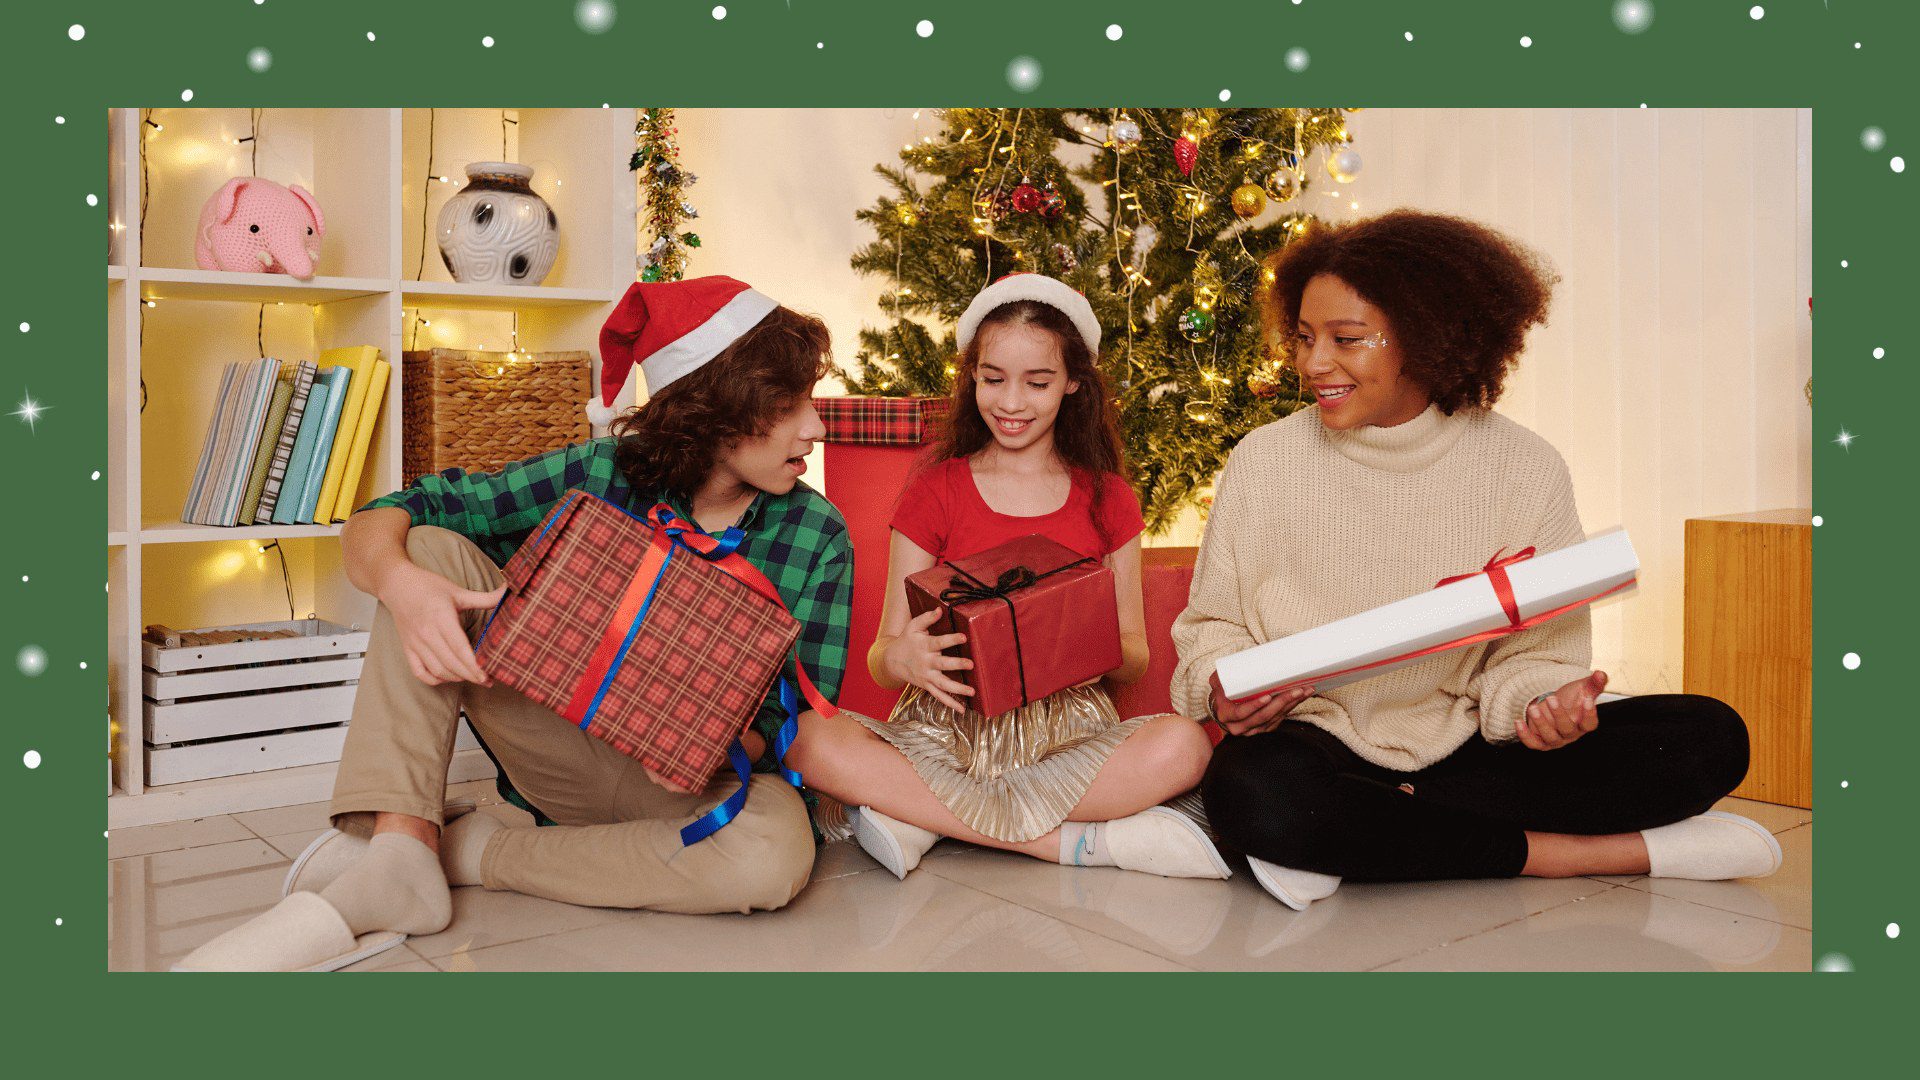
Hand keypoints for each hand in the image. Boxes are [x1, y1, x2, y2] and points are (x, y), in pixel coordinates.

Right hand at [377, 561, 505, 686]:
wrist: (397, 584)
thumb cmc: (428, 587)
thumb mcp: (457, 591)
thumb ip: (484, 598)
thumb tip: (507, 593)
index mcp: (441, 618)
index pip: (460, 648)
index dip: (474, 665)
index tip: (488, 674)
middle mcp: (427, 633)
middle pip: (451, 663)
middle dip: (471, 675)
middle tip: (487, 680)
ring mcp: (415, 643)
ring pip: (437, 670)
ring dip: (456, 678)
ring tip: (471, 678)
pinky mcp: (408, 648)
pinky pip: (420, 672)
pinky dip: (434, 679)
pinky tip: (447, 677)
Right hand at [882, 607, 974, 712]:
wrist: (891, 660)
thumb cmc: (906, 640)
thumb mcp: (913, 626)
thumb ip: (926, 618)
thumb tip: (940, 609)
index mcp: (924, 646)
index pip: (939, 642)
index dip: (951, 639)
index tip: (964, 636)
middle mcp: (926, 662)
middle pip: (942, 664)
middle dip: (956, 665)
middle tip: (971, 664)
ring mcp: (926, 676)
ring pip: (942, 684)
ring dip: (957, 689)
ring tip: (972, 692)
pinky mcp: (927, 685)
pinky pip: (939, 696)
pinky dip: (950, 703)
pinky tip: (962, 709)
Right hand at [1210, 671, 1315, 736]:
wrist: (1224, 706)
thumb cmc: (1223, 691)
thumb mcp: (1217, 682)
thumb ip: (1220, 678)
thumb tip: (1228, 670)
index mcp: (1226, 715)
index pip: (1241, 712)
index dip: (1254, 706)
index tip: (1267, 696)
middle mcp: (1239, 727)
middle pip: (1263, 716)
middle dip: (1281, 702)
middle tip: (1295, 690)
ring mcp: (1253, 730)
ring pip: (1274, 718)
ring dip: (1291, 704)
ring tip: (1304, 690)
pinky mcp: (1264, 729)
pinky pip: (1280, 719)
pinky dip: (1292, 707)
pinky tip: (1302, 697)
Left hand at [1517, 670, 1607, 750]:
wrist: (1552, 704)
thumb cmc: (1571, 699)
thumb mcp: (1582, 689)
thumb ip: (1593, 683)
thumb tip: (1601, 673)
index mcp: (1583, 723)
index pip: (1590, 724)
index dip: (1590, 714)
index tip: (1587, 700)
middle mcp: (1571, 734)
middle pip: (1567, 729)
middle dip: (1559, 715)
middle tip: (1552, 698)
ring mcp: (1555, 739)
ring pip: (1550, 737)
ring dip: (1541, 723)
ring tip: (1534, 707)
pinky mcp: (1540, 741)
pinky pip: (1533, 743)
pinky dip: (1524, 735)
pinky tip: (1518, 721)